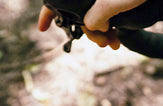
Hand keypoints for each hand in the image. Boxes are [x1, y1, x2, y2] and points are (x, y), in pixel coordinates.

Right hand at [37, 0, 153, 48]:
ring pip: (95, 14)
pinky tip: (116, 39)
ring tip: (113, 44)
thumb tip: (93, 28)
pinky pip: (109, 14)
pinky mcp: (120, 1)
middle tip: (102, 43)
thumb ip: (94, 18)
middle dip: (88, 30)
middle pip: (79, 10)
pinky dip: (111, 26)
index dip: (47, 13)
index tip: (42, 28)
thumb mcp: (111, 4)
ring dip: (101, 32)